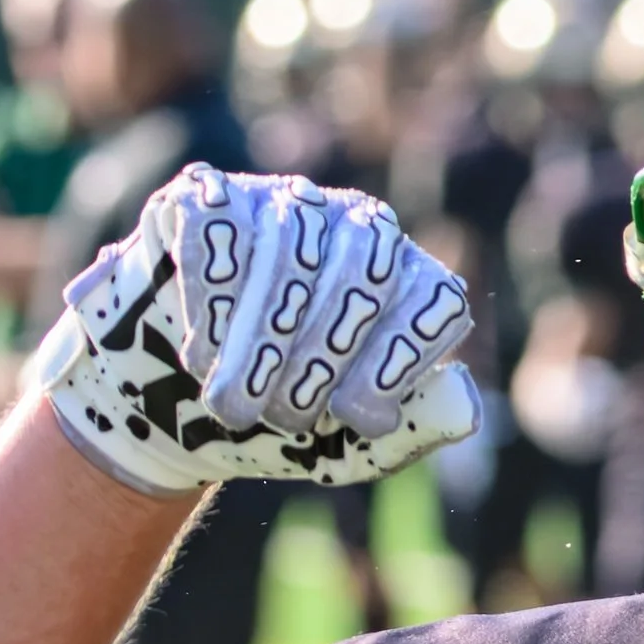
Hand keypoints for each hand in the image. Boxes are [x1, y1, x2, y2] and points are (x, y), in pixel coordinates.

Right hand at [33, 166, 480, 494]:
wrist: (177, 406)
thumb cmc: (283, 422)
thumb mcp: (351, 446)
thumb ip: (412, 430)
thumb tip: (467, 406)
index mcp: (408, 281)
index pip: (434, 296)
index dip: (397, 359)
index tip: (354, 417)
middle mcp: (356, 226)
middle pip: (367, 266)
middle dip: (323, 355)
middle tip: (287, 419)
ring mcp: (282, 203)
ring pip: (291, 246)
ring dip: (260, 341)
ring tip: (234, 408)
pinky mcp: (207, 198)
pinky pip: (217, 226)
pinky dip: (210, 300)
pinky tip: (199, 354)